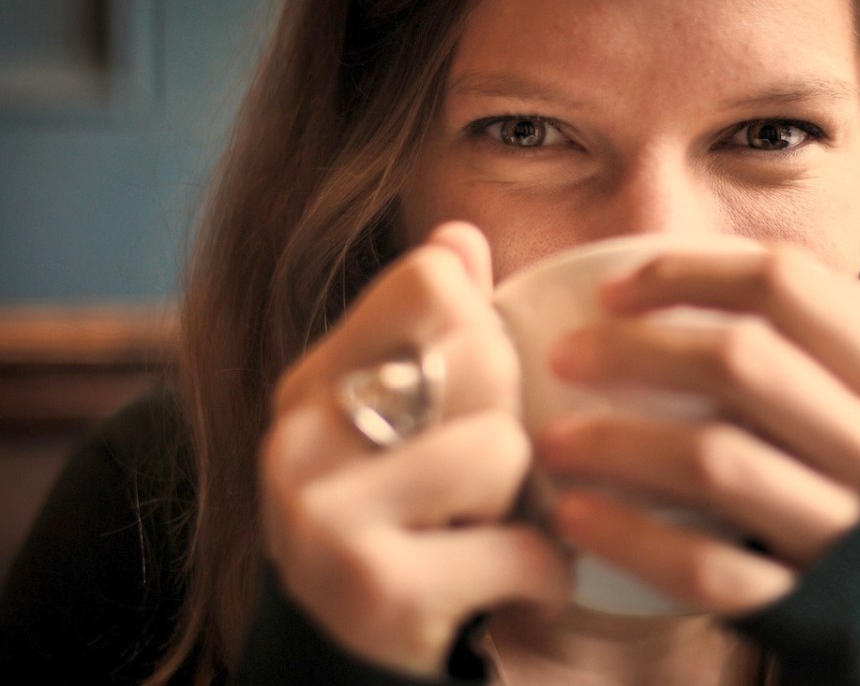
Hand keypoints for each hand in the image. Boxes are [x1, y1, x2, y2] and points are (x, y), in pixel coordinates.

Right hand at [261, 222, 571, 674]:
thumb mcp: (410, 424)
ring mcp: (324, 516)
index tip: (472, 396)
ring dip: (524, 503)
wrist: (353, 669)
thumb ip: (432, 330)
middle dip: (510, 421)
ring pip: (502, 447)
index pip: (433, 280)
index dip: (485, 331)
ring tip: (485, 530)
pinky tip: (513, 587)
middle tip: (483, 480)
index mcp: (314, 381)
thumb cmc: (405, 529)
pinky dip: (541, 575)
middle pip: (479, 351)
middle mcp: (301, 437)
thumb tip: (460, 234)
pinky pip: (518, 546)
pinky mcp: (372, 589)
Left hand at [535, 246, 859, 614]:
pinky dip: (632, 539)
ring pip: (716, 462)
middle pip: (741, 363)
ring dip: (616, 444)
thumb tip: (763, 265)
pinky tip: (574, 517)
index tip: (611, 290)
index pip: (785, 283)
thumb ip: (835, 328)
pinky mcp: (805, 598)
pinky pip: (707, 568)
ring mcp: (845, 527)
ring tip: (551, 441)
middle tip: (564, 355)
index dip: (686, 272)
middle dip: (634, 350)